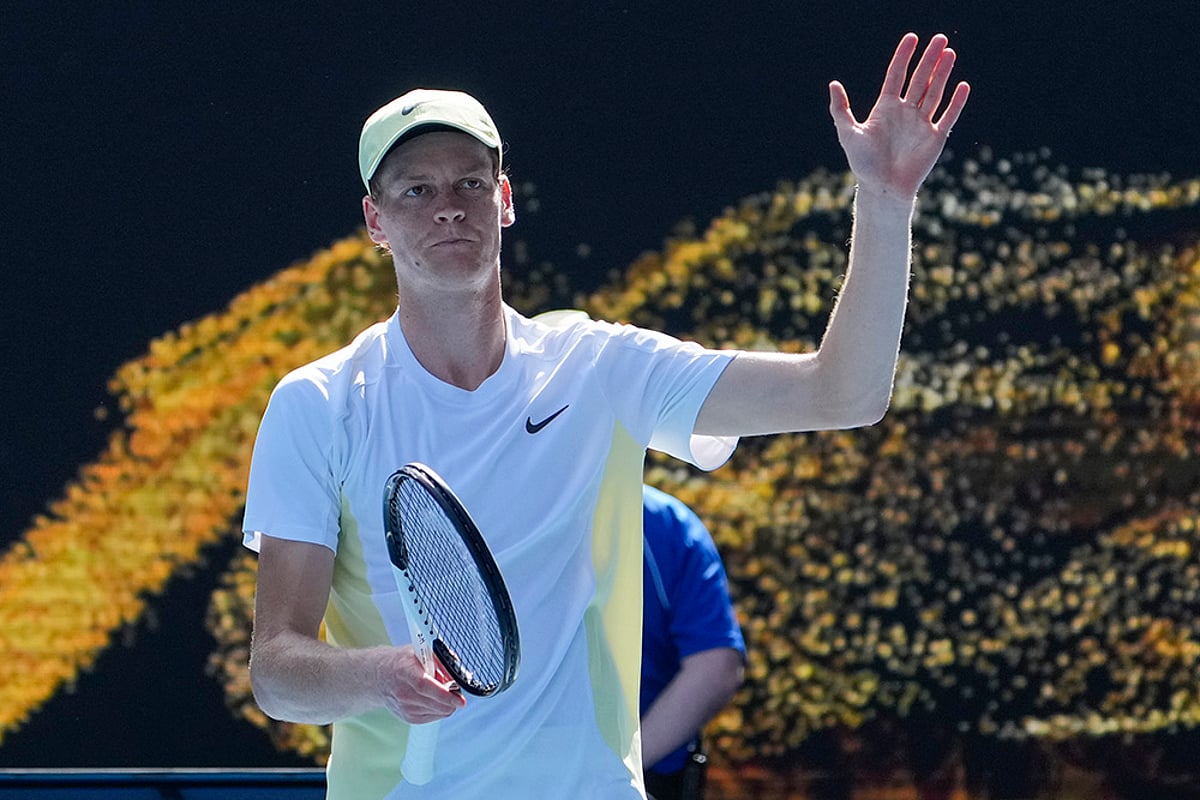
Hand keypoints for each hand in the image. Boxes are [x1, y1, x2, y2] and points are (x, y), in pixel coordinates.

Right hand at [376, 646, 465, 723]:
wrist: (381, 677)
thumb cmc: (402, 662)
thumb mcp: (420, 651)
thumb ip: (440, 659)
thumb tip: (457, 669)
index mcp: (406, 672)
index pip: (426, 687)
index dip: (445, 695)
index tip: (461, 700)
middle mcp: (403, 693)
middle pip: (435, 703)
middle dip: (452, 700)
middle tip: (456, 690)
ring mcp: (405, 708)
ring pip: (438, 712)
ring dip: (446, 704)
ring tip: (441, 690)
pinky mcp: (408, 718)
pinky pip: (434, 716)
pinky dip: (439, 708)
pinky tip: (434, 698)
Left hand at [829, 33, 969, 197]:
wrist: (883, 188)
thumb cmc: (864, 164)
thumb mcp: (848, 134)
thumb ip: (841, 110)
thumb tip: (833, 84)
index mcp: (885, 108)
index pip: (896, 75)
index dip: (904, 56)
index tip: (912, 38)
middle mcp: (905, 112)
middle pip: (919, 79)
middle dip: (929, 59)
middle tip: (939, 39)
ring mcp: (921, 123)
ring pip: (934, 92)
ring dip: (943, 74)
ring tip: (949, 53)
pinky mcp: (935, 137)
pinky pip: (948, 116)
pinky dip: (956, 102)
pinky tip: (962, 86)